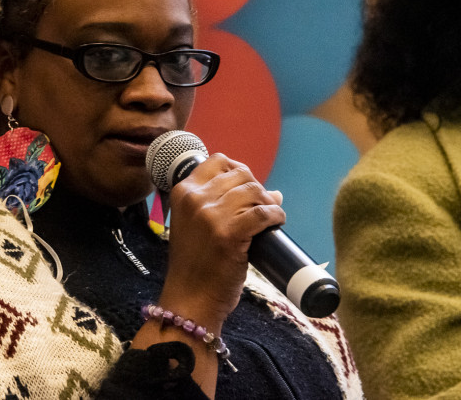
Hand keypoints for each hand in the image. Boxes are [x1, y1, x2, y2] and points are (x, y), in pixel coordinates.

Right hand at [159, 153, 285, 332]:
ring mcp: (211, 215)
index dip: (238, 171)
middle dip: (256, 187)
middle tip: (261, 206)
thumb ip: (222, 204)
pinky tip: (277, 222)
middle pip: (240, 174)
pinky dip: (276, 216)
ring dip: (267, 202)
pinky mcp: (229, 233)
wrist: (189, 299)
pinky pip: (263, 213)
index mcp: (183, 192)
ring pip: (253, 191)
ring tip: (270, 216)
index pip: (218, 161)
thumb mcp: (195, 226)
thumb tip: (273, 193)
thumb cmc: (194, 264)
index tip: (247, 187)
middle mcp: (195, 198)